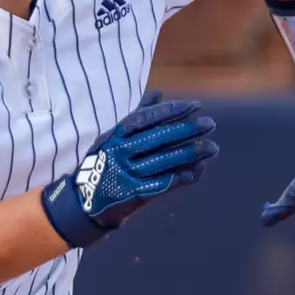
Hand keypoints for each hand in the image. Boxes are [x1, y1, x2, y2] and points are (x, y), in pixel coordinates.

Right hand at [41, 91, 217, 248]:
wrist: (83, 202)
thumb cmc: (103, 164)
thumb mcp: (113, 137)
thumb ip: (137, 115)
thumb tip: (159, 93)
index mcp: (115, 135)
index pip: (147, 118)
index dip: (172, 111)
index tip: (195, 106)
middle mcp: (119, 153)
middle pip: (158, 138)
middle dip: (186, 130)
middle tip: (210, 124)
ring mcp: (126, 174)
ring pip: (164, 161)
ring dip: (190, 153)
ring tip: (212, 147)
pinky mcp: (133, 195)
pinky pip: (163, 184)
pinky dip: (182, 176)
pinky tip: (198, 170)